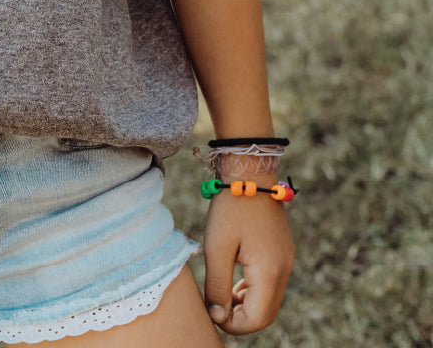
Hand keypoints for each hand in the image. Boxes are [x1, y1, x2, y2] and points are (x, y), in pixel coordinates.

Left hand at [202, 176, 294, 334]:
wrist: (249, 174)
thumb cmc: (230, 209)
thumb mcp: (217, 247)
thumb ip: (218, 285)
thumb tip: (218, 315)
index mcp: (270, 272)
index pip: (257, 319)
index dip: (233, 324)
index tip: (211, 312)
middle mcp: (284, 270)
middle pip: (266, 313)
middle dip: (240, 317)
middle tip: (215, 306)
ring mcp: (286, 260)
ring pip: (269, 299)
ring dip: (246, 303)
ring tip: (220, 293)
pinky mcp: (282, 251)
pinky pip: (270, 283)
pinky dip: (253, 289)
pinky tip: (234, 279)